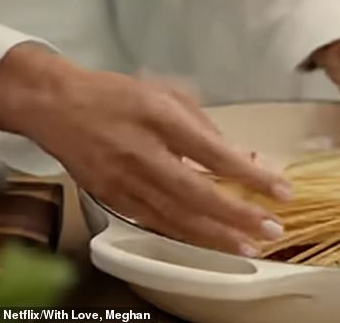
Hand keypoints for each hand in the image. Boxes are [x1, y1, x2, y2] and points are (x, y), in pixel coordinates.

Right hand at [0, 44, 290, 255]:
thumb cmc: (119, 95)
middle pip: (198, 194)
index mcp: (161, 118)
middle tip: (272, 230)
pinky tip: (210, 241)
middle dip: (240, 216)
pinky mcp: (113, 199)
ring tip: (249, 245)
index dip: (252, 177)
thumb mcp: (168, 94)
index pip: (216, 154)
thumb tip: (242, 158)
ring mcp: (125, 181)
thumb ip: (206, 127)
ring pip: (177, 217)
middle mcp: (143, 153)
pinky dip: (187, 234)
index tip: (282, 192)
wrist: (57, 106)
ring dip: (217, 236)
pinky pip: (156, 222)